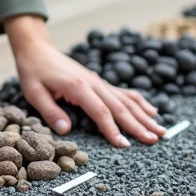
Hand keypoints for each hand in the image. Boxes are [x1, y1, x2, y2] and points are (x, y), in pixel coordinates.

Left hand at [4, 15, 164, 147]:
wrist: (37, 49)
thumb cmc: (34, 72)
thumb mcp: (34, 93)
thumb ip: (51, 111)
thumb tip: (66, 131)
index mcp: (78, 86)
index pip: (100, 112)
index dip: (113, 130)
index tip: (125, 145)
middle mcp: (93, 83)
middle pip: (120, 107)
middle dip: (138, 125)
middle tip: (155, 140)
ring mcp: (99, 81)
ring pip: (127, 100)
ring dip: (144, 115)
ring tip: (161, 129)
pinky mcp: (100, 82)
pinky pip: (124, 93)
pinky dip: (139, 102)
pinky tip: (152, 111)